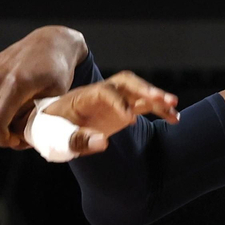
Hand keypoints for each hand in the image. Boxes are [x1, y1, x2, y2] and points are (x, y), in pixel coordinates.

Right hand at [0, 26, 91, 147]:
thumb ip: (33, 118)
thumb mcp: (53, 98)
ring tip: (9, 127)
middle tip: (18, 137)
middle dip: (0, 135)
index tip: (16, 142)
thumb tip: (17, 135)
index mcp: (15, 84)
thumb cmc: (56, 71)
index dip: (3, 140)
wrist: (49, 43)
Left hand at [35, 72, 179, 156]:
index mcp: (83, 97)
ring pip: (138, 92)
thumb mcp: (57, 139)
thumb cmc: (51, 133)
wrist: (50, 128)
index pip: (104, 91)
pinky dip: (159, 110)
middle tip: (161, 99)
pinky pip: (144, 105)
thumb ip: (78, 140)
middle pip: (126, 82)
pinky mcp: (121, 110)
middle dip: (144, 89)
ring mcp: (112, 100)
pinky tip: (174, 119)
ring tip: (175, 111)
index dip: (118, 102)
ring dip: (157, 99)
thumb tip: (103, 142)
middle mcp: (100, 94)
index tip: (129, 118)